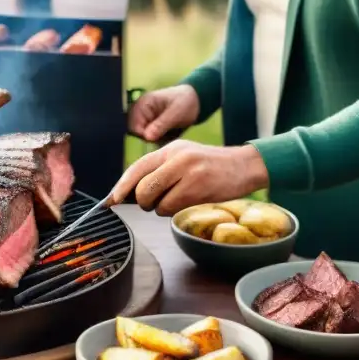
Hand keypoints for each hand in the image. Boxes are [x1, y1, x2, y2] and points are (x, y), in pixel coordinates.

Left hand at [105, 140, 268, 215]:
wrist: (245, 166)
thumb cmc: (211, 166)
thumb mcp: (184, 158)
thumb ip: (160, 170)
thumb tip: (132, 192)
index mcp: (170, 148)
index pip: (137, 167)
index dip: (122, 185)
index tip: (112, 199)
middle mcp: (176, 157)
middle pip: (142, 187)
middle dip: (143, 202)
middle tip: (153, 203)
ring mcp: (188, 171)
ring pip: (156, 200)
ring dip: (160, 208)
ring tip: (175, 200)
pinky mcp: (199, 187)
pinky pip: (172, 207)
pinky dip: (172, 211)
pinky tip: (185, 203)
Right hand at [128, 85, 199, 143]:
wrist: (196, 100)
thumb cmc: (185, 102)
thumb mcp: (175, 113)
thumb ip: (160, 125)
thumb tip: (147, 137)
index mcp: (142, 104)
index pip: (133, 125)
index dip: (143, 135)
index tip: (158, 138)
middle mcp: (139, 111)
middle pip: (135, 132)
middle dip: (150, 138)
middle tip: (165, 136)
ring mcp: (144, 118)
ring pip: (143, 136)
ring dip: (155, 139)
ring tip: (169, 134)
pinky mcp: (150, 125)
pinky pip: (149, 137)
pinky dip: (158, 139)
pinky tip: (168, 135)